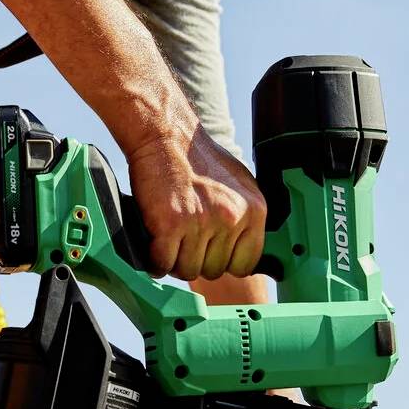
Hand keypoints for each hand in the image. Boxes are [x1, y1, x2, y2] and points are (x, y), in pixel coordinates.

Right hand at [128, 126, 266, 280]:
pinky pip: (163, 263)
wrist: (167, 137)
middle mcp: (232, 218)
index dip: (224, 262)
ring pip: (188, 270)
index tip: (210, 253)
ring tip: (169, 243)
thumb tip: (243, 249)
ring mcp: (202, 222)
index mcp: (254, 211)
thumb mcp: (239, 187)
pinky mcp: (171, 224)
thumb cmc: (200, 161)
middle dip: (197, 260)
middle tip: (184, 242)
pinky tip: (154, 247)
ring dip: (175, 262)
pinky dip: (155, 261)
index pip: (244, 264)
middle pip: (214, 270)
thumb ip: (246, 218)